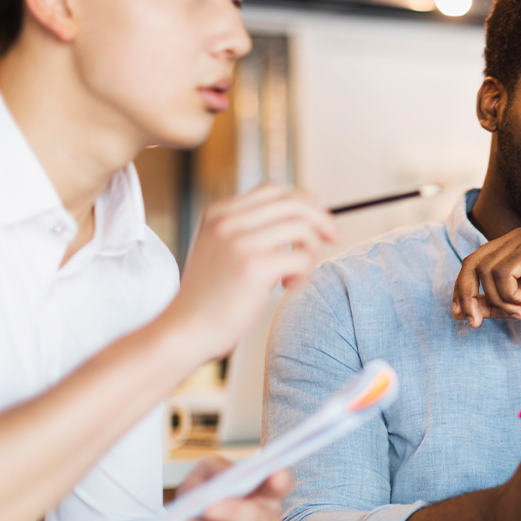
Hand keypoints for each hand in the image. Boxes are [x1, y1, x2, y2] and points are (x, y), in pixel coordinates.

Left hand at [152, 457, 292, 520]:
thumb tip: (223, 477)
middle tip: (210, 506)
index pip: (281, 484)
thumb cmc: (208, 494)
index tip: (274, 473)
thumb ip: (215, 469)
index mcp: (267, 494)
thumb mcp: (209, 472)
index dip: (280, 479)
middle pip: (255, 518)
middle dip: (233, 512)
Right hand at [161, 184, 337, 362]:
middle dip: (322, 219)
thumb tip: (303, 216)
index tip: (322, 214)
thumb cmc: (210, 296)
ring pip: (302, 228)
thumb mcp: (221, 249)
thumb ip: (249, 230)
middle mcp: (228, 221)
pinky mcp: (255, 266)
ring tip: (296, 274)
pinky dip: (304, 273)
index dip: (305, 199)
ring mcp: (241, 242)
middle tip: (334, 237)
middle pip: (294, 203)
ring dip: (311, 251)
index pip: (274, 190)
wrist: (186, 329)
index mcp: (219, 212)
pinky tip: (288, 286)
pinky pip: (301, 258)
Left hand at [452, 228, 520, 327]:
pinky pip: (503, 273)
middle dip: (467, 296)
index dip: (460, 291)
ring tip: (518, 310)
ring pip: (486, 271)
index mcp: (508, 249)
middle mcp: (513, 239)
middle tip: (476, 321)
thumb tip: (462, 309)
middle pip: (471, 264)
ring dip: (498, 300)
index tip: (460, 317)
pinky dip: (509, 294)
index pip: (471, 265)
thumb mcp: (518, 306)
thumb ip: (492, 304)